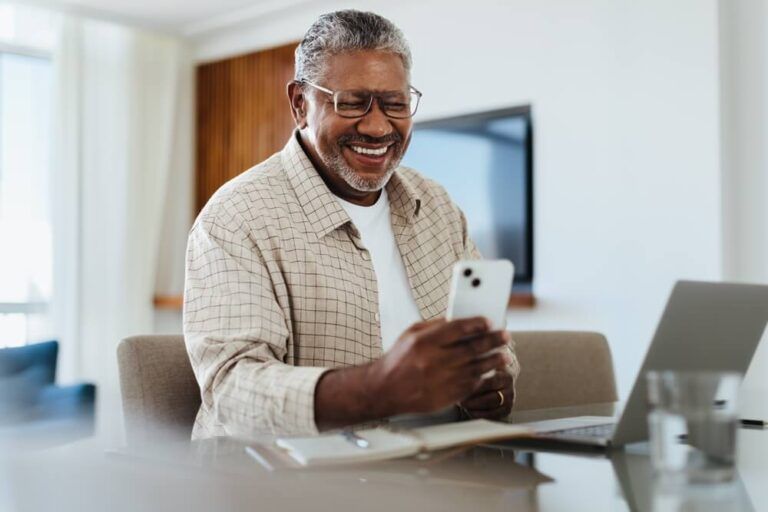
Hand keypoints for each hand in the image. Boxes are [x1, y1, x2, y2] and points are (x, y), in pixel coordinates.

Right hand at [369, 317, 510, 415]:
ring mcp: (442, 380)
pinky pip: (470, 385)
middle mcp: (435, 361)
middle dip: (493, 341)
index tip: (489, 322)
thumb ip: (435, 326)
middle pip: (473, 348)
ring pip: (476, 368)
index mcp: (425, 342)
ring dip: (494, 361)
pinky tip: (487, 372)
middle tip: (504, 336)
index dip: (477, 324)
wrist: (385, 389)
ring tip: (504, 356)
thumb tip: (460, 321)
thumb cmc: (398, 360)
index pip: (459, 328)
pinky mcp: (446, 396)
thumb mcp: (411, 334)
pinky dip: (481, 377)